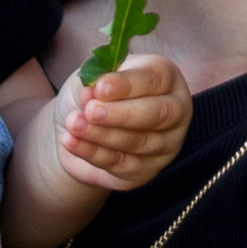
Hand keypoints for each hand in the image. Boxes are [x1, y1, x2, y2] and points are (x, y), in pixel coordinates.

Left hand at [52, 50, 190, 194]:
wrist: (76, 127)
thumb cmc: (93, 93)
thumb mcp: (91, 77)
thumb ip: (94, 80)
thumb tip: (91, 93)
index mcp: (166, 78)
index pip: (154, 79)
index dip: (127, 85)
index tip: (99, 87)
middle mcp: (175, 111)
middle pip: (158, 114)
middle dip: (122, 114)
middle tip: (91, 111)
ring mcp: (165, 145)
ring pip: (138, 142)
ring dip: (102, 134)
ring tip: (73, 124)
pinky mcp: (146, 171)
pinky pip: (121, 164)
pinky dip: (93, 152)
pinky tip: (71, 141)